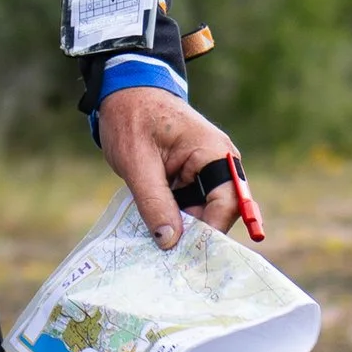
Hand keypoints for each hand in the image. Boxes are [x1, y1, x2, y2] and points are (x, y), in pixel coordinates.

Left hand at [98, 86, 261, 248]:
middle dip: (196, 234)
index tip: (187, 253)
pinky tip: (157, 231)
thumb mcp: (137, 163)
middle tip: (169, 257)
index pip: (227, 201)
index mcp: (214, 152)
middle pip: (220, 211)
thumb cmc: (131, 118)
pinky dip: (175, 219)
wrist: (124, 93)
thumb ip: (154, 202)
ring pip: (204, 212)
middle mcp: (219, 162)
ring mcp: (207, 170)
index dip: (211, 230)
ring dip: (184, 228)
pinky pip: (191, 206)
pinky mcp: (192, 178)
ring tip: (159, 246)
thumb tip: (169, 242)